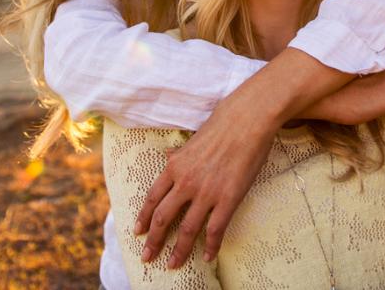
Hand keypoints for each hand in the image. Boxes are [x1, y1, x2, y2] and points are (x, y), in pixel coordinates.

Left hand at [135, 96, 276, 268]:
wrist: (246, 120)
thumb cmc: (222, 126)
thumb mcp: (192, 140)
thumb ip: (179, 154)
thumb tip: (168, 157)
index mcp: (174, 167)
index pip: (152, 198)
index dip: (143, 218)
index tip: (138, 232)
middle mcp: (185, 182)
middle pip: (163, 218)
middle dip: (154, 241)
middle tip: (148, 256)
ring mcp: (206, 192)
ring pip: (186, 229)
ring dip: (178, 251)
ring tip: (173, 265)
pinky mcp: (228, 198)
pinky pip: (215, 229)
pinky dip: (211, 246)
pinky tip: (208, 256)